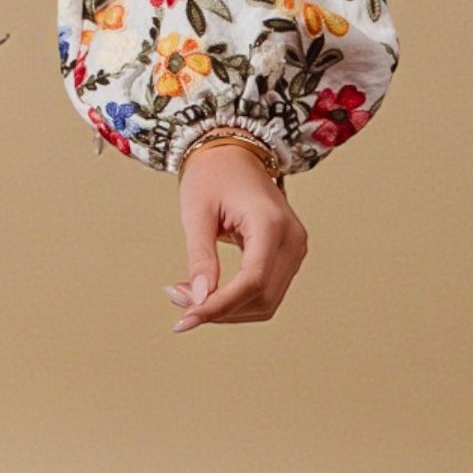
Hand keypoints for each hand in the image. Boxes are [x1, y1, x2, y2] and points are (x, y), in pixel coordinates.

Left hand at [162, 142, 307, 331]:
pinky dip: (237, 300)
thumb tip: (200, 299)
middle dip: (219, 310)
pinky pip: (266, 290)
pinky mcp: (288, 256)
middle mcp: (292, 240)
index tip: (184, 319)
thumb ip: (200, 256)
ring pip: (266, 302)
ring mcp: (295, 249)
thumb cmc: (212, 174)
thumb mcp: (197, 212)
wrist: (234, 152)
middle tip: (177, 302)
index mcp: (271, 224)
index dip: (219, 307)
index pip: (252, 281)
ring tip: (187, 296)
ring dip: (227, 310)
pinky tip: (208, 293)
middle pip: (261, 297)